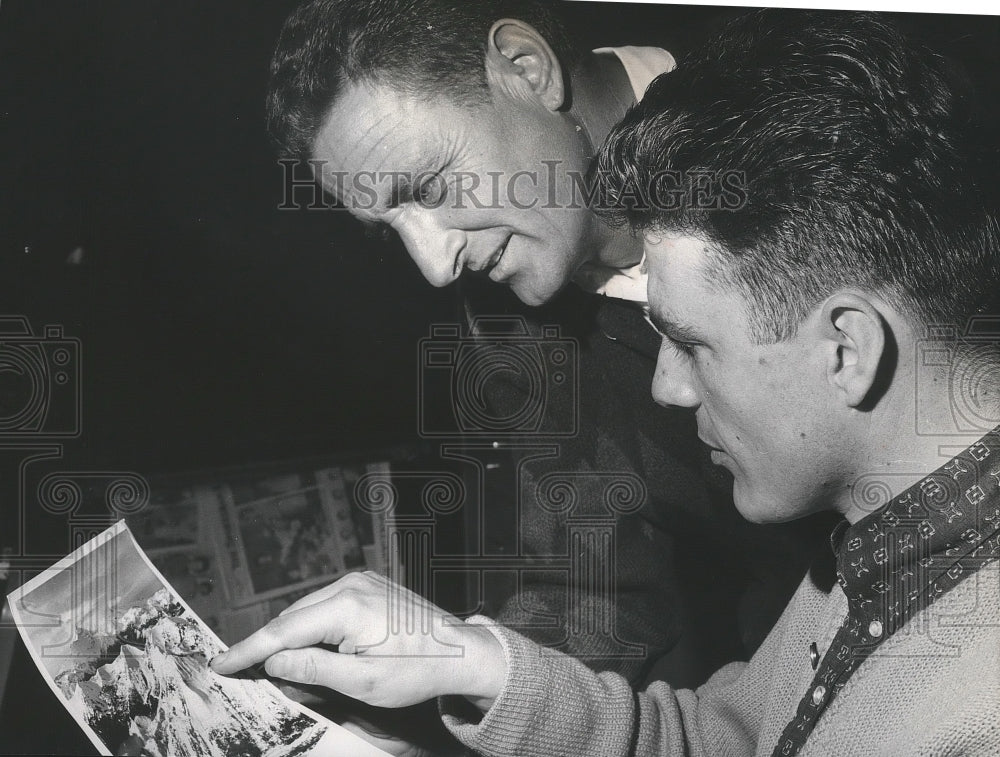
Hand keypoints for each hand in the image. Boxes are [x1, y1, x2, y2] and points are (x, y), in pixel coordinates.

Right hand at [210, 572, 505, 710]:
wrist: (461, 651)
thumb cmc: (418, 669)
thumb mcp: (362, 682)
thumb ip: (314, 669)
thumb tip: (274, 661)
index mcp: (348, 607)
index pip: (283, 631)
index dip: (248, 651)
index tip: (219, 665)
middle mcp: (350, 585)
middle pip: (292, 618)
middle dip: (268, 646)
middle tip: (243, 674)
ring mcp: (360, 582)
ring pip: (307, 611)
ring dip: (291, 637)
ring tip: (281, 669)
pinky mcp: (368, 586)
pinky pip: (326, 606)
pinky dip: (312, 627)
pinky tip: (311, 649)